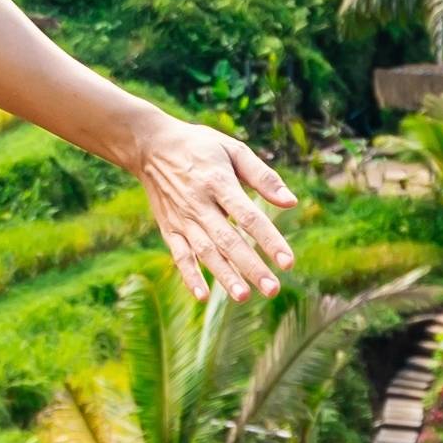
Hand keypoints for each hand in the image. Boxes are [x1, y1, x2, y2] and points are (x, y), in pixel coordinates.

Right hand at [127, 112, 301, 307]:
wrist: (150, 146)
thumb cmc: (199, 146)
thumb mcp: (233, 149)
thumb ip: (263, 176)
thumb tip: (291, 202)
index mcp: (218, 182)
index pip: (248, 216)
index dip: (269, 240)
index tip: (288, 263)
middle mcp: (199, 204)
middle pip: (228, 240)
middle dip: (251, 266)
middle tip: (272, 289)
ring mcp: (182, 219)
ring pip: (205, 252)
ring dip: (224, 275)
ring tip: (243, 296)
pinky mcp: (168, 228)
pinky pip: (179, 255)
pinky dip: (189, 275)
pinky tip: (202, 296)